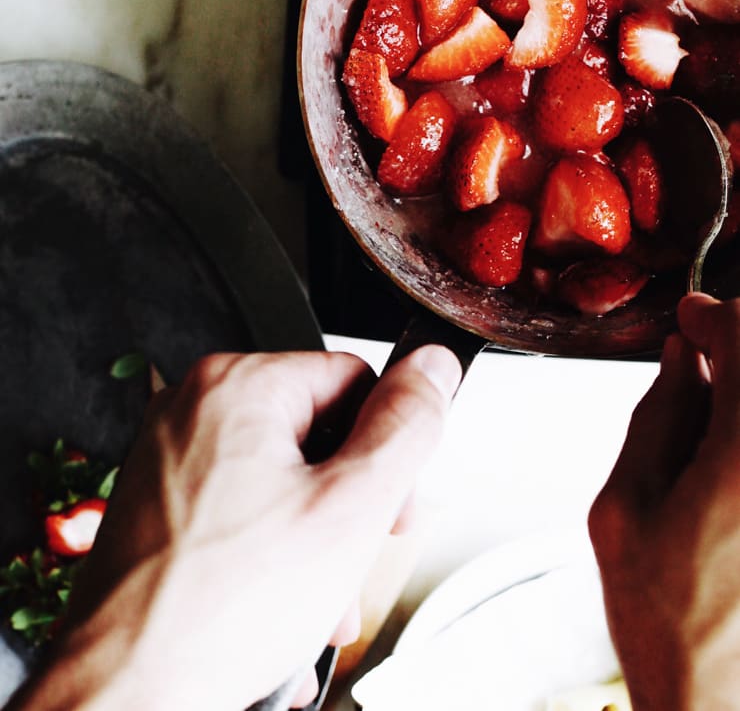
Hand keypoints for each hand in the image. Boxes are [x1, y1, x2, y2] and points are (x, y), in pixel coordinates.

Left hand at [10, 345, 460, 710]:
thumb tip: (433, 367)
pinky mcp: (161, 499)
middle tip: (359, 552)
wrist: (127, 690)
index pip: (354, 379)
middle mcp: (194, 406)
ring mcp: (171, 453)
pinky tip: (282, 599)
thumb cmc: (219, 609)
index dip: (389, 445)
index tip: (393, 502)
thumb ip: (405, 426)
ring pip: (280, 473)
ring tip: (322, 597)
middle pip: (317, 429)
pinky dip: (271, 544)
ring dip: (316, 534)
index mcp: (237, 384)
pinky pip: (240, 502)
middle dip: (351, 502)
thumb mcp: (351, 507)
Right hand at [589, 293, 739, 710]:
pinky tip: (726, 447)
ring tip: (711, 408)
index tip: (689, 320)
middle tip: (697, 359)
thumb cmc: (668, 624)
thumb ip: (655, 419)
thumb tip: (680, 358)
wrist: (718, 704)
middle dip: (736, 347)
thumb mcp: (621, 512)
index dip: (715, 318)